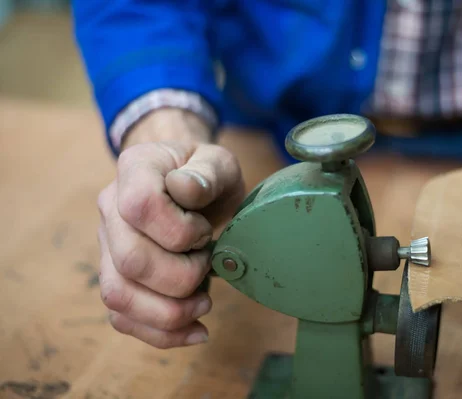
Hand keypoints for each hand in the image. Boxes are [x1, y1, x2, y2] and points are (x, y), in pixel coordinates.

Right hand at [96, 109, 243, 347]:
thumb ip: (206, 171)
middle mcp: (111, 209)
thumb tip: (185, 188)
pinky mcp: (117, 276)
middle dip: (182, 276)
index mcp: (135, 171)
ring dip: (170, 312)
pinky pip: (123, 317)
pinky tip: (194, 330)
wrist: (186, 182)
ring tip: (204, 303)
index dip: (181, 230)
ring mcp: (108, 245)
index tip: (207, 231)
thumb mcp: (217, 161)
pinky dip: (161, 333)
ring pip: (119, 296)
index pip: (140, 207)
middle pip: (131, 261)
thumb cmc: (203, 172)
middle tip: (209, 263)